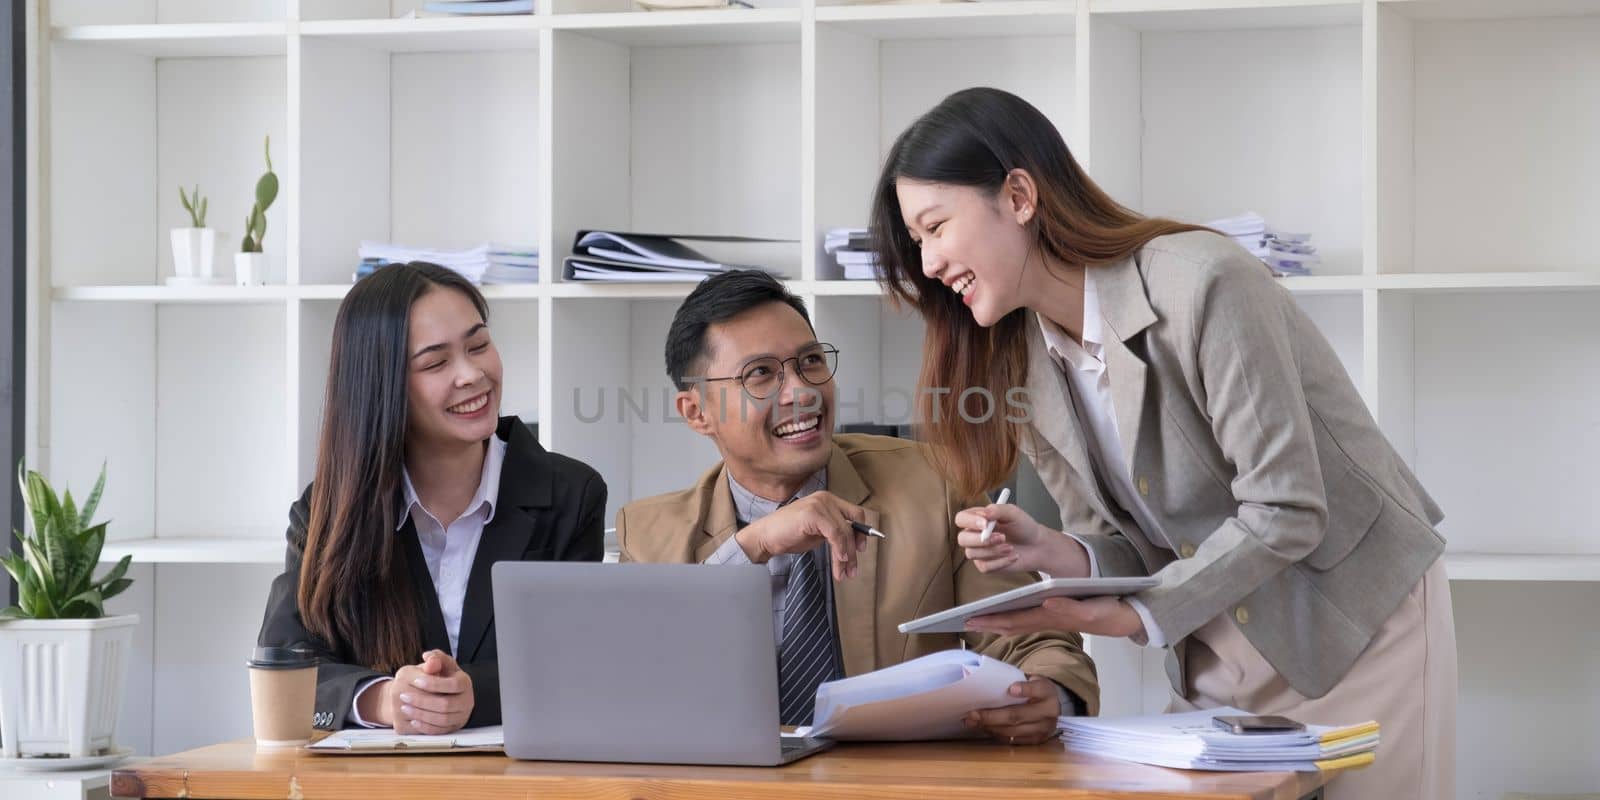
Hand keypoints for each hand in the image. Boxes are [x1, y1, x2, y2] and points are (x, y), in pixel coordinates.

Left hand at [383, 650, 474, 733]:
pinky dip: (425, 727)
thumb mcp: (439, 664)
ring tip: (404, 707)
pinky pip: (439, 731)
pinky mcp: (453, 728)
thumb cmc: (438, 676)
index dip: (433, 684)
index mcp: (465, 683)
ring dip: (421, 714)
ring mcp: (461, 717)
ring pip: (442, 720)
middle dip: (422, 701)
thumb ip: (435, 659)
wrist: (440, 694)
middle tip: (403, 696)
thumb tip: (428, 657)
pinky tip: (413, 719)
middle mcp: (467, 701)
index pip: (453, 685)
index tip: (415, 681)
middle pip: (446, 705)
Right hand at [733, 491, 867, 580]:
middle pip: (853, 523)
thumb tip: (853, 544)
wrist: (765, 537)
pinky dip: (840, 549)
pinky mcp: (814, 514)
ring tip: (844, 572)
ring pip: (844, 532)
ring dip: (847, 556)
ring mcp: (820, 504)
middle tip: (852, 568)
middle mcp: (826, 499)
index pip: (855, 513)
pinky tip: (839, 561)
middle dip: (854, 549)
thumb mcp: (818, 533)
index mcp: (828, 500)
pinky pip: (835, 534)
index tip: (861, 550)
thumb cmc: (788, 535)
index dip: (861, 532)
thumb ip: (834, 533)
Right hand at [954, 503, 1088, 577]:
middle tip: (1002, 537)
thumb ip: (998, 510)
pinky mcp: (985, 565)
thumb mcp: (1013, 513)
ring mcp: (978, 551)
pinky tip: (1012, 556)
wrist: (1036, 546)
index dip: (970, 521)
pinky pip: (984, 567)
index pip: (961, 519)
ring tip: (1011, 547)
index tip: (985, 523)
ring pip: (973, 554)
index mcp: (977, 519)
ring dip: (994, 551)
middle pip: (962, 539)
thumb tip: (983, 514)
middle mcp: (974, 535)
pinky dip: (1000, 562)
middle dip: (981, 540)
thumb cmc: (1024, 527)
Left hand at [963, 677, 1061, 744]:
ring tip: (972, 721)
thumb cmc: (1033, 689)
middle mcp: (1049, 712)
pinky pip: (1012, 740)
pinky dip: (996, 734)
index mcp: (1048, 692)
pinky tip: (983, 727)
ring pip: (1013, 731)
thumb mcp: (1029, 679)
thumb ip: (1014, 679)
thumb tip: (982, 680)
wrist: (1050, 705)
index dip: (1025, 689)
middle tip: (973, 713)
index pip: (1038, 689)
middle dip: (993, 715)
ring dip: (990, 727)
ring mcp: (1044, 729)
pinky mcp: (1036, 741)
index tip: (1010, 689)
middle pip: (1018, 715)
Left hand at [966, 596, 1144, 638]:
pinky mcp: (1055, 615)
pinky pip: (1027, 618)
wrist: (1124, 618)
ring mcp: (1050, 618)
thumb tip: (1046, 600)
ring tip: (976, 618)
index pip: (1015, 619)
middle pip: (1010, 623)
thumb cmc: (1108, 610)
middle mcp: (1047, 619)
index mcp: (1052, 616)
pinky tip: (1002, 615)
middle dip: (987, 622)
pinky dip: (1011, 617)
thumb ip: (1070, 606)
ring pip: (1017, 622)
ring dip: (996, 621)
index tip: (972, 618)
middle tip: (962, 620)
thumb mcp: (1092, 608)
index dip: (992, 619)